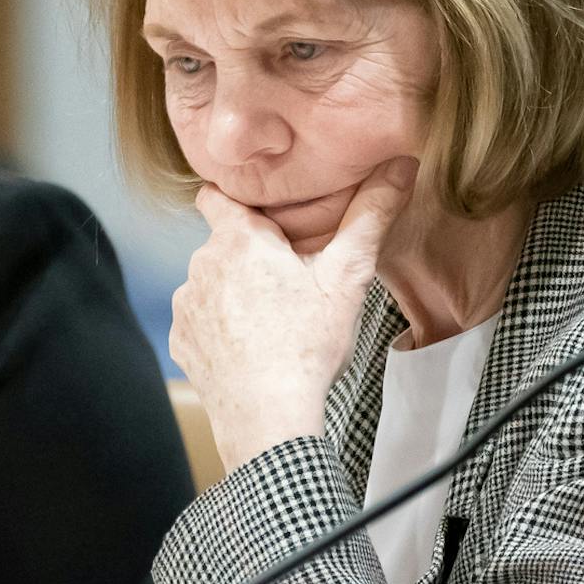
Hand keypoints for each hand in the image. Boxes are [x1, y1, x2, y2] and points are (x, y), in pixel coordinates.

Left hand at [171, 157, 416, 465]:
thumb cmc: (307, 346)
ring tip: (271, 321)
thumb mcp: (347, 277)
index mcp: (237, 239)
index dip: (238, 200)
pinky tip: (250, 347)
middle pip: (223, 245)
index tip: (262, 216)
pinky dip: (220, 329)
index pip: (217, 195)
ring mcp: (186, 306)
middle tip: (289, 282)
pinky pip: (200, 322)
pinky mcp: (182, 341)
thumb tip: (402, 164)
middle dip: (250, 256)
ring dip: (233, 292)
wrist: (270, 419)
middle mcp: (200, 265)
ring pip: (211, 283)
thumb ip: (371, 215)